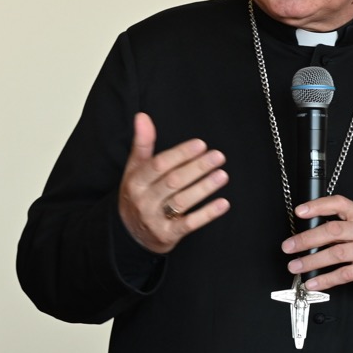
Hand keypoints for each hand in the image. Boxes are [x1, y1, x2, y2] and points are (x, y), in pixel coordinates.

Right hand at [118, 112, 229, 253]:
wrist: (129, 233)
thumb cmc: (137, 194)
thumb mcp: (134, 169)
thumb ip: (142, 143)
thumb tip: (142, 116)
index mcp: (135, 181)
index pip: (159, 165)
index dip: (180, 154)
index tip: (201, 144)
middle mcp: (143, 200)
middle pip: (173, 181)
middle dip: (197, 168)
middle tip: (218, 156)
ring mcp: (154, 219)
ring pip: (182, 201)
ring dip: (204, 187)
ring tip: (222, 175)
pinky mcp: (167, 235)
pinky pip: (189, 224)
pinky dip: (207, 213)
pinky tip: (223, 203)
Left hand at [282, 195, 352, 289]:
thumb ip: (336, 225)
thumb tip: (303, 233)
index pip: (339, 203)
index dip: (318, 206)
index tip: (299, 212)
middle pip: (334, 230)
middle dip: (307, 239)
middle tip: (288, 247)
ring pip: (337, 254)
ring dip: (312, 261)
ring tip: (295, 266)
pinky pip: (344, 275)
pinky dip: (325, 280)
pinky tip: (312, 282)